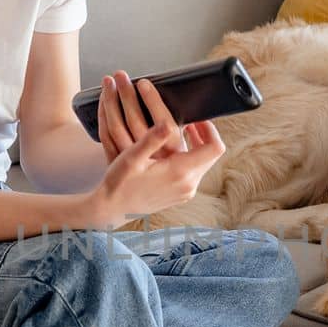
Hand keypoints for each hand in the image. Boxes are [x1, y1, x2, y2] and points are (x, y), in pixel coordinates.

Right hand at [89, 92, 225, 226]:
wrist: (112, 209)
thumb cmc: (119, 182)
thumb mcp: (132, 157)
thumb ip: (152, 139)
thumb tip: (168, 124)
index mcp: (180, 172)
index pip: (214, 147)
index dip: (210, 128)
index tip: (197, 117)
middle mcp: (189, 184)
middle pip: (212, 155)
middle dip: (205, 135)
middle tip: (190, 120)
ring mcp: (186, 192)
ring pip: (204, 163)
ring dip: (198, 146)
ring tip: (183, 130)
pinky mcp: (181, 195)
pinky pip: (195, 173)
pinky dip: (190, 158)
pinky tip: (175, 150)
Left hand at [97, 70, 186, 163]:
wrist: (147, 192)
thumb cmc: (169, 167)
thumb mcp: (184, 150)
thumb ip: (184, 128)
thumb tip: (187, 103)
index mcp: (173, 151)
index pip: (164, 123)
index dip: (153, 101)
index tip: (144, 83)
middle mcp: (152, 157)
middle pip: (135, 121)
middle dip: (126, 94)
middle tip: (121, 76)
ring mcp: (132, 160)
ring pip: (116, 127)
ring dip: (111, 101)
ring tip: (109, 81)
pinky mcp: (117, 161)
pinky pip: (106, 136)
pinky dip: (103, 115)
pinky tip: (102, 101)